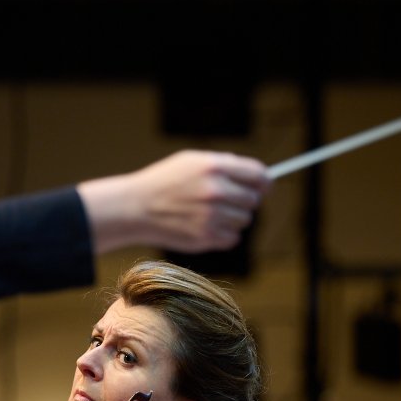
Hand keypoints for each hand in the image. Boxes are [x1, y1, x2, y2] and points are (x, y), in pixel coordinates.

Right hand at [78, 150, 268, 254]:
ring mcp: (212, 216)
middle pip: (253, 200)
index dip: (264, 182)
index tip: (262, 187)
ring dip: (233, 218)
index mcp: (214, 167)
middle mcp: (216, 191)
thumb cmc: (164, 182)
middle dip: (244, 200)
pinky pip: (233, 239)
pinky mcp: (206, 238)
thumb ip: (225, 165)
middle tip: (225, 201)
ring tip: (210, 214)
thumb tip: (259, 177)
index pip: (258, 175)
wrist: (136, 207)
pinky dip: (224, 235)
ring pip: (244, 220)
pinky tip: (206, 227)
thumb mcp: (192, 161)